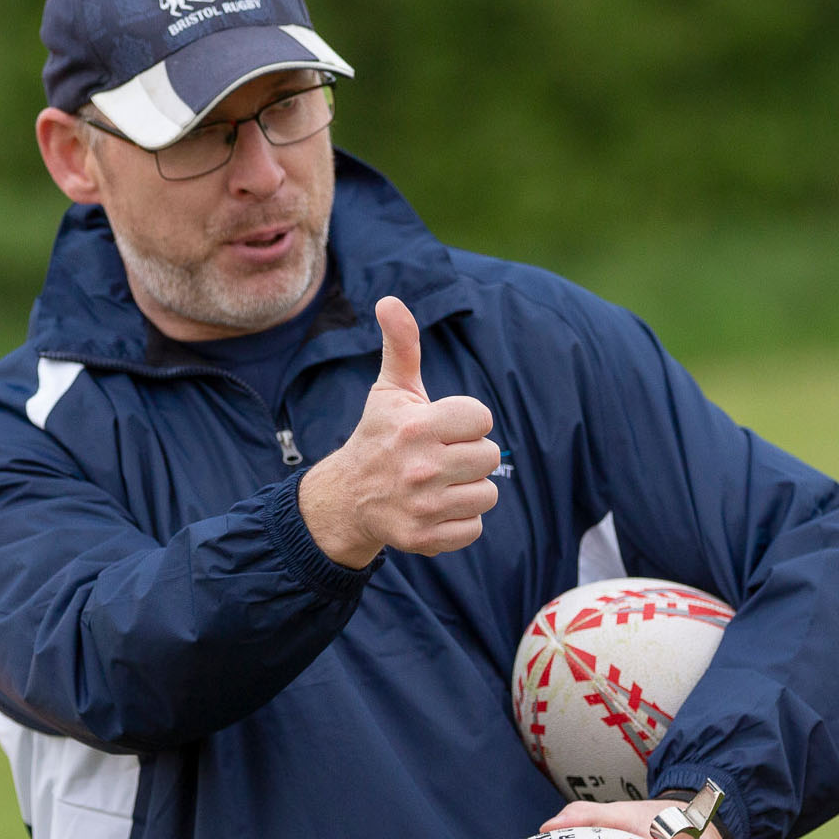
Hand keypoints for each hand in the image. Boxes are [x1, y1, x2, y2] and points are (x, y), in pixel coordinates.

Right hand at [299, 296, 499, 566]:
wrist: (348, 497)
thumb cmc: (379, 436)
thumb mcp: (390, 390)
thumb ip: (401, 345)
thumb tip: (391, 300)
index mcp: (417, 427)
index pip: (482, 418)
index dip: (466, 422)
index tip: (442, 427)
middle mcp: (421, 467)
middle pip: (490, 456)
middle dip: (470, 455)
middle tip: (441, 457)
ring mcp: (424, 505)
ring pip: (488, 494)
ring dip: (468, 488)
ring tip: (439, 482)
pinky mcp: (426, 538)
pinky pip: (475, 527)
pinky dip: (460, 520)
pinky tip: (436, 508)